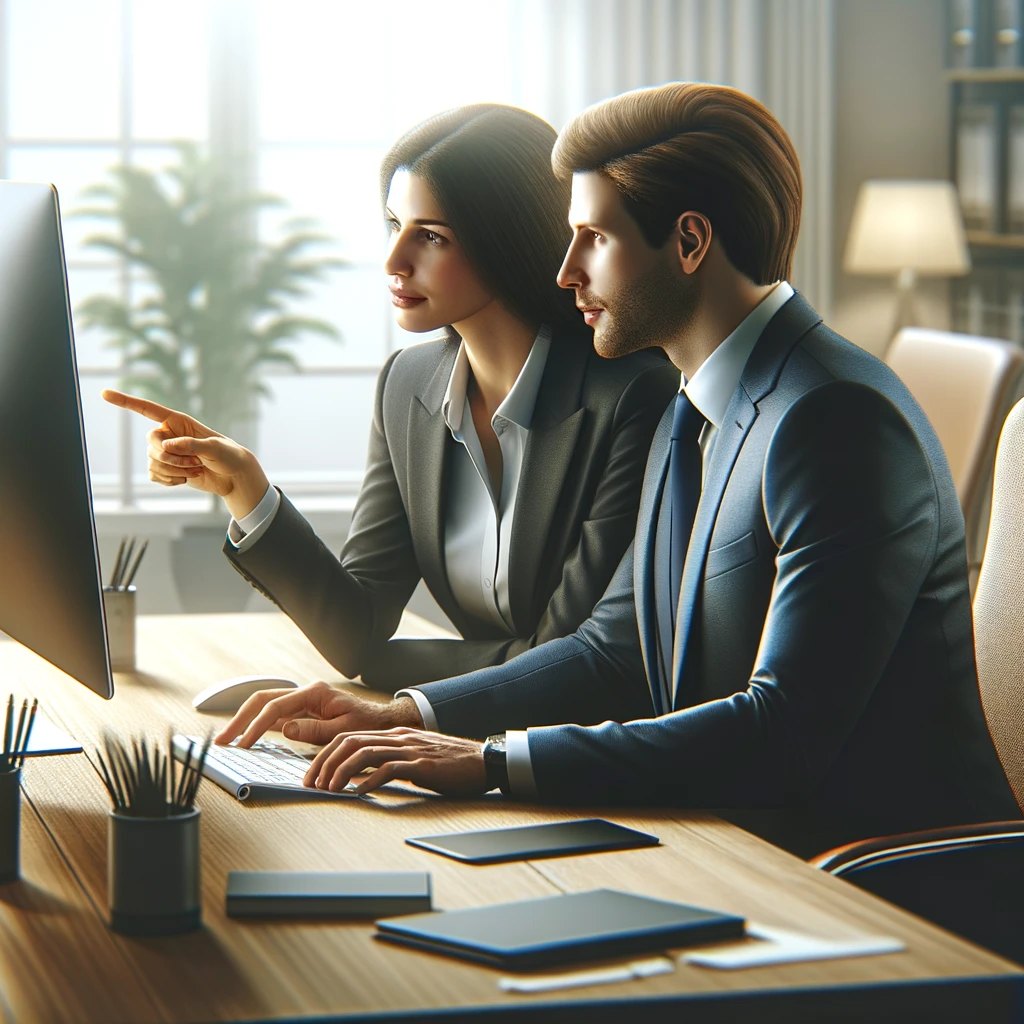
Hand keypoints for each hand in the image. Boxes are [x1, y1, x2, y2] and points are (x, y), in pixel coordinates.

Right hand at [101, 389, 269, 519]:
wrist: (232, 476)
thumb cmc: (227, 455)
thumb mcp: (214, 448)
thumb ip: (192, 444)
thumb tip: (168, 446)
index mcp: (178, 421)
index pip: (147, 409)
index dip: (125, 402)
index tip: (104, 394)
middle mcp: (168, 435)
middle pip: (151, 443)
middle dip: (171, 457)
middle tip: (195, 461)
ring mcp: (166, 453)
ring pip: (153, 461)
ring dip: (176, 470)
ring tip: (196, 469)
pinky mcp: (167, 470)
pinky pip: (154, 475)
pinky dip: (170, 480)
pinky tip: (186, 479)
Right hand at [214, 680, 423, 747]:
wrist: (382, 721)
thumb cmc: (368, 725)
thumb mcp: (343, 731)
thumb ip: (314, 730)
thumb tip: (285, 729)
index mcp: (315, 693)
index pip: (275, 708)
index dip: (256, 726)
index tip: (243, 744)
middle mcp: (306, 692)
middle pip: (263, 700)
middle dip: (241, 719)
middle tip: (223, 740)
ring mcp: (303, 701)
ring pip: (265, 706)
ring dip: (246, 721)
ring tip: (228, 739)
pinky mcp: (302, 711)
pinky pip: (275, 716)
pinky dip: (259, 726)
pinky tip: (247, 738)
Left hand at [303, 727, 488, 796]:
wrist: (483, 761)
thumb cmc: (450, 764)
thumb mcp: (413, 759)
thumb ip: (390, 762)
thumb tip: (361, 778)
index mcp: (395, 735)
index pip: (350, 737)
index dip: (326, 755)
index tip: (313, 776)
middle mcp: (399, 737)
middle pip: (350, 742)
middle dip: (326, 762)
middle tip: (313, 784)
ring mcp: (410, 749)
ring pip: (365, 753)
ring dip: (342, 772)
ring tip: (330, 789)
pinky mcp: (422, 765)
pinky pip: (390, 769)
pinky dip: (370, 781)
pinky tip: (359, 793)